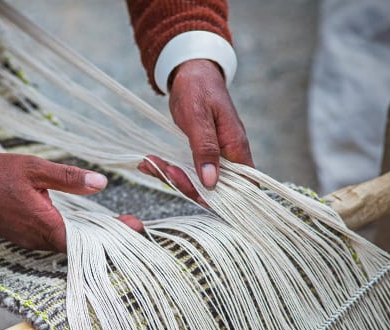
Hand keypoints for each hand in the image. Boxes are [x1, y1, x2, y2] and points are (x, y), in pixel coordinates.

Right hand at [0, 149, 142, 251]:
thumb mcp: (35, 168)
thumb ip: (69, 178)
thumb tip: (101, 185)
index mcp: (43, 223)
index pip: (84, 240)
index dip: (110, 237)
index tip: (134, 227)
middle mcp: (37, 239)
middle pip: (78, 246)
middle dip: (106, 237)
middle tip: (131, 225)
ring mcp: (29, 241)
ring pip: (66, 244)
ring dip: (89, 237)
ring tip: (114, 224)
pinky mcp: (23, 237)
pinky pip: (53, 240)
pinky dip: (72, 234)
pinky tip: (84, 224)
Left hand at [139, 59, 252, 196]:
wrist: (191, 72)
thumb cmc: (198, 88)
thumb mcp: (199, 117)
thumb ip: (206, 149)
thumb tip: (212, 182)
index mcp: (236, 147)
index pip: (240, 187)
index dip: (219, 198)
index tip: (190, 189)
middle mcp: (230, 156)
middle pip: (213, 189)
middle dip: (184, 184)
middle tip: (162, 169)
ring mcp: (216, 156)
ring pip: (196, 181)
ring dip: (171, 175)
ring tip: (149, 163)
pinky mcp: (201, 154)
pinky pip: (186, 169)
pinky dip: (167, 168)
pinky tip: (149, 162)